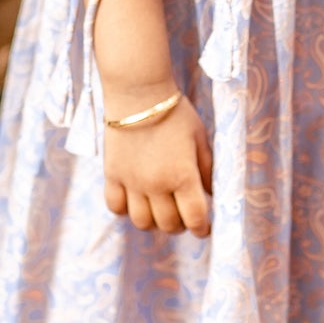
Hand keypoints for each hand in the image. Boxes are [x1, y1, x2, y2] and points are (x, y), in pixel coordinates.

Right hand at [103, 87, 212, 237]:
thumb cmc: (175, 113)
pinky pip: (115, 207)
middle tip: (184, 215)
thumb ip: (207, 170)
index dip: (202, 229)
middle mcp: (156, 184)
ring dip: (154, 222)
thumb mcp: (200, 139)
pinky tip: (135, 200)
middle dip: (181, 225)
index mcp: (183, 176)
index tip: (204, 228)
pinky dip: (125, 210)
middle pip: (169, 224)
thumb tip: (211, 194)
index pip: (195, 218)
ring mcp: (132, 182)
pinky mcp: (112, 175)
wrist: (138, 93)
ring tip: (160, 210)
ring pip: (142, 222)